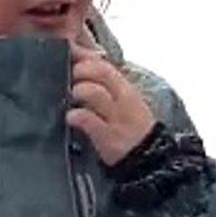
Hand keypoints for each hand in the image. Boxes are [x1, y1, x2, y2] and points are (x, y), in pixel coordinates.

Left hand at [66, 45, 155, 165]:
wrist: (149, 159)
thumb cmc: (130, 127)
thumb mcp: (123, 102)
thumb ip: (105, 85)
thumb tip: (81, 66)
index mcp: (124, 88)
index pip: (103, 63)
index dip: (82, 58)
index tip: (66, 59)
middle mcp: (122, 99)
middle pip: (100, 71)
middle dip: (79, 70)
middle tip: (66, 79)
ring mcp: (115, 118)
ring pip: (94, 92)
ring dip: (77, 91)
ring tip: (70, 98)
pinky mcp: (108, 137)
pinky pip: (89, 120)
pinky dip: (76, 116)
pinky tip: (70, 118)